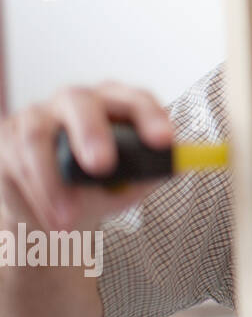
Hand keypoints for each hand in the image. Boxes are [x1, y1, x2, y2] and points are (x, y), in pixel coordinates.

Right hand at [0, 82, 172, 232]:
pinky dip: (35, 194)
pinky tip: (52, 217)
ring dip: (53, 183)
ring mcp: (35, 118)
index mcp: (114, 103)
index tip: (163, 141)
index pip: (134, 99)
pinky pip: (15, 163)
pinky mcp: (6, 142)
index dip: (150, 117)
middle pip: (79, 102)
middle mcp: (73, 101)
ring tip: (68, 218)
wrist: (57, 212)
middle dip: (91, 133)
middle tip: (102, 166)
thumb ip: (150, 173)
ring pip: (37, 139)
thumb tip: (171, 168)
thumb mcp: (131, 183)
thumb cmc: (100, 188)